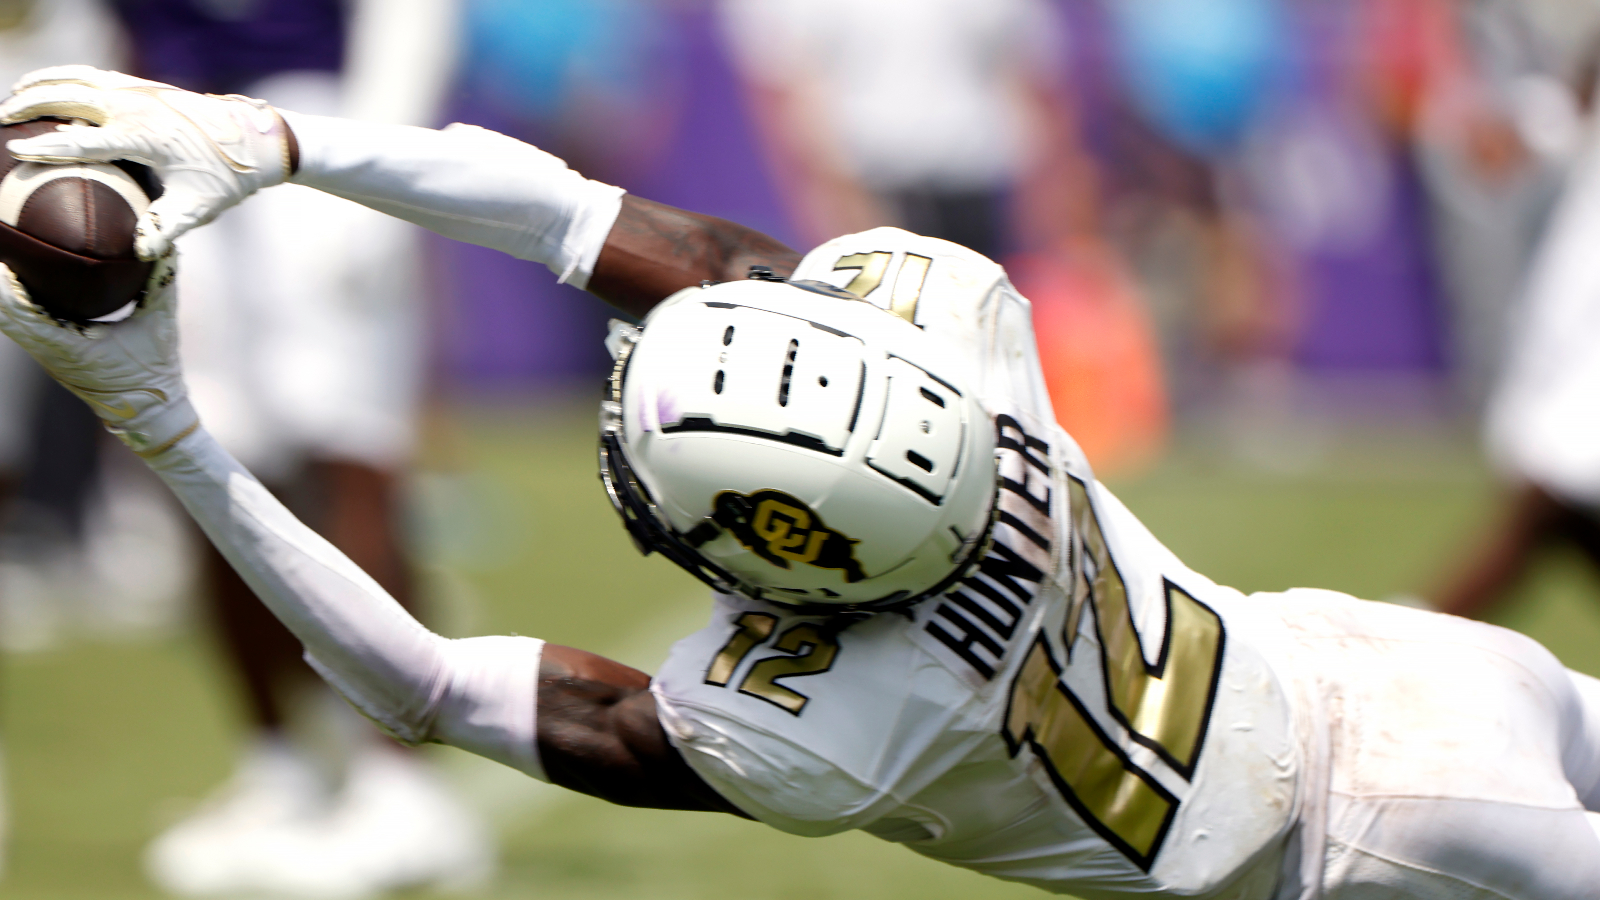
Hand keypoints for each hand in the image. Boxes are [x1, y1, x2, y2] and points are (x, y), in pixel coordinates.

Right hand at [0, 65, 291, 259]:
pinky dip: (65, 77)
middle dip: (28, 105)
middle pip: (67, 96)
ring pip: (76, 77)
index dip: (46, 146)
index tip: (16, 150)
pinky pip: (93, 75)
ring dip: (41, 83)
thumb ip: (165, 228)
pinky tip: (51, 87)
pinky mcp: (144, 86)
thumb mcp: (198, 207)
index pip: (82, 141)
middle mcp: (136, 105)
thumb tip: (139, 253)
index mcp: (144, 135)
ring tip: (14, 97)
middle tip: (1, 120)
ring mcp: (139, 90)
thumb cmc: (226, 177)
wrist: (258, 138)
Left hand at [0, 255, 197, 457]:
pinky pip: (25, 328)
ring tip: (3, 264)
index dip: (6, 286)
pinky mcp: (52, 357)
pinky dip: (17, 307)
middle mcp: (50, 353)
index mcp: (70, 347)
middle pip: (6, 315)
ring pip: (10, 322)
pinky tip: (18, 285)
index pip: (22, 312)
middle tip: (3, 248)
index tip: (6, 258)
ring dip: (4, 295)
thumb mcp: (161, 323)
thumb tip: (162, 245)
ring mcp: (48, 357)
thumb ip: (161, 282)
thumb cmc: (155, 372)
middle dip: (0, 284)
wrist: (152, 412)